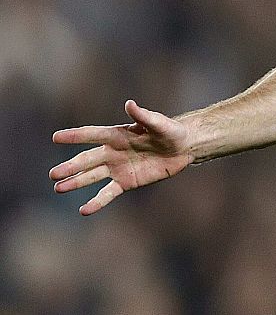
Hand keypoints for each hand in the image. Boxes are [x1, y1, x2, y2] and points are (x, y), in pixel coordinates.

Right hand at [50, 100, 194, 214]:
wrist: (183, 148)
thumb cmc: (171, 131)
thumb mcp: (160, 124)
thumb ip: (143, 116)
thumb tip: (130, 104)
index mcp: (117, 135)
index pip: (92, 135)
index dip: (75, 136)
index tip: (56, 137)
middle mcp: (113, 152)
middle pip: (87, 160)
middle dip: (71, 167)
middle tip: (53, 174)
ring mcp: (117, 168)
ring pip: (92, 177)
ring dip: (76, 182)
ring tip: (58, 188)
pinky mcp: (126, 182)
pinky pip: (108, 193)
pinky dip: (96, 202)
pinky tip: (84, 210)